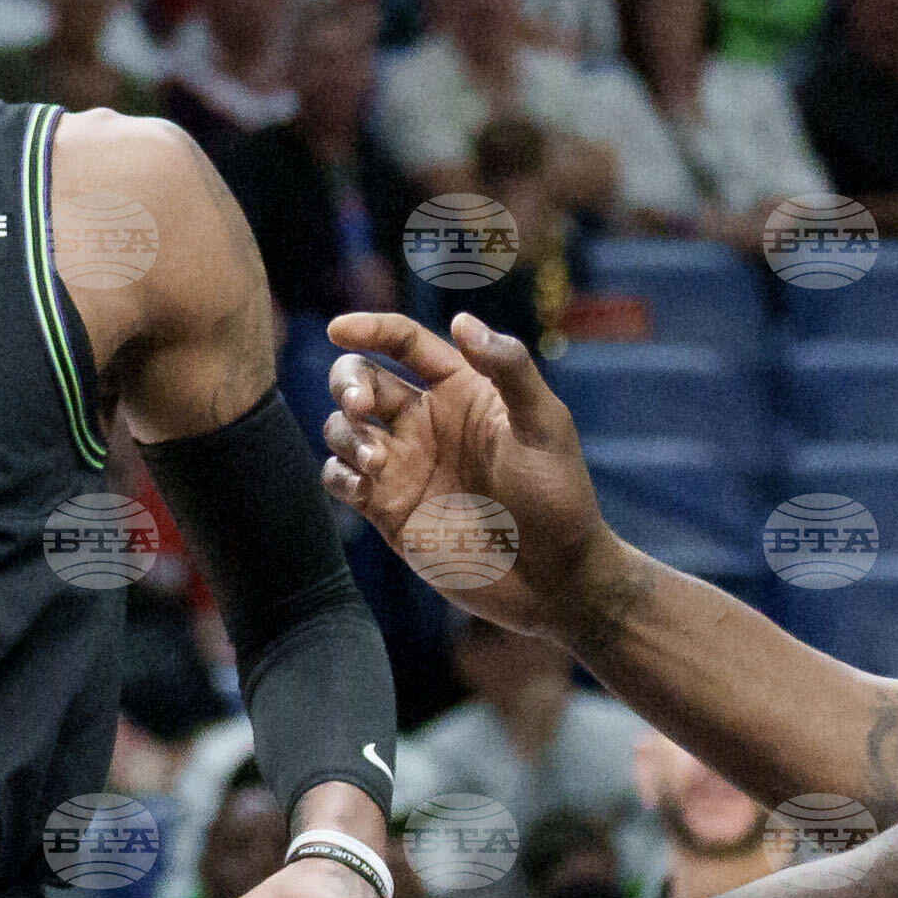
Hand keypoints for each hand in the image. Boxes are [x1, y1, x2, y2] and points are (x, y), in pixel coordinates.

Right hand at [324, 311, 606, 633]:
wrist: (553, 578)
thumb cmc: (559, 496)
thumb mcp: (544, 426)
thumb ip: (509, 368)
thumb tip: (461, 319)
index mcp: (461, 390)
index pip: (404, 342)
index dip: (369, 328)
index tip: (339, 329)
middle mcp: (425, 421)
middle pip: (359, 378)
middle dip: (346, 382)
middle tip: (360, 405)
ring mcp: (403, 465)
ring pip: (341, 428)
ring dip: (345, 434)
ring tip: (375, 462)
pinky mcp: (387, 509)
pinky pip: (338, 478)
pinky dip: (338, 475)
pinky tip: (364, 487)